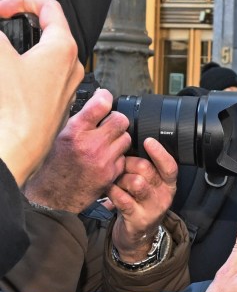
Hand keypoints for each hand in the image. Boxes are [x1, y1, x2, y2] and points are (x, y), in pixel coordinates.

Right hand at [0, 0, 82, 184]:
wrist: (19, 146)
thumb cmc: (14, 106)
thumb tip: (1, 35)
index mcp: (64, 48)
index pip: (49, 8)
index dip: (22, 1)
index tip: (2, 10)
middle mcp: (72, 67)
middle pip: (49, 33)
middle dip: (21, 27)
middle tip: (3, 29)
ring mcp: (66, 87)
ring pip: (45, 57)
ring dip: (22, 51)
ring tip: (5, 59)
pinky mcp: (57, 103)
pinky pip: (43, 78)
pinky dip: (24, 71)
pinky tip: (8, 81)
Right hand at [23, 88, 130, 212]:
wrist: (56, 194)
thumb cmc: (57, 163)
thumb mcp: (62, 136)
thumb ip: (81, 121)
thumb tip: (98, 104)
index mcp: (75, 131)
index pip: (101, 104)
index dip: (105, 97)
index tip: (105, 97)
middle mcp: (91, 144)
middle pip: (120, 120)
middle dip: (116, 119)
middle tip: (109, 124)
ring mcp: (103, 159)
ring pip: (126, 138)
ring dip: (119, 138)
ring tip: (107, 142)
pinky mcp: (112, 173)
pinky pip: (124, 156)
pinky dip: (119, 155)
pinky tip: (107, 158)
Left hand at [108, 138, 178, 261]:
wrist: (138, 235)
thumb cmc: (140, 202)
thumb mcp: (150, 185)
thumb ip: (146, 167)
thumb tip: (130, 143)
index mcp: (169, 184)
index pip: (170, 166)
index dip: (159, 153)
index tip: (148, 141)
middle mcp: (164, 195)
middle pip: (147, 169)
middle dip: (128, 164)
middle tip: (120, 167)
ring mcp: (152, 208)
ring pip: (135, 182)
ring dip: (120, 178)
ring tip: (116, 181)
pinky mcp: (138, 218)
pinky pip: (122, 198)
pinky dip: (112, 191)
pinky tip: (109, 190)